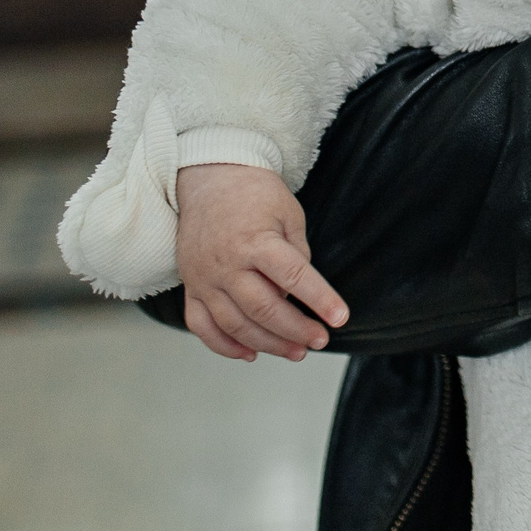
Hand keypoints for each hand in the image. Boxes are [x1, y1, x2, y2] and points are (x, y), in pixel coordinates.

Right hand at [174, 162, 348, 360]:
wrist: (209, 178)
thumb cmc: (254, 194)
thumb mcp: (289, 214)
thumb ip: (297, 254)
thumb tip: (299, 294)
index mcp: (256, 241)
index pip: (293, 276)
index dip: (319, 300)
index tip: (340, 317)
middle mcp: (226, 264)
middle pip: (263, 308)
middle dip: (295, 330)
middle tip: (319, 340)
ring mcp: (204, 278)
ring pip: (235, 324)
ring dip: (267, 344)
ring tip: (296, 352)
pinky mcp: (190, 286)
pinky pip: (201, 326)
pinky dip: (224, 345)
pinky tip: (249, 353)